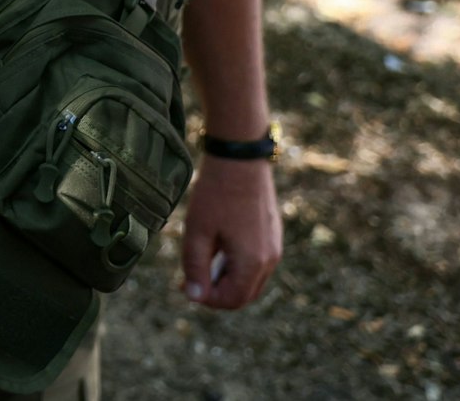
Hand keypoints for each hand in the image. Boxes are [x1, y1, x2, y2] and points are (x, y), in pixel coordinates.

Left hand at [179, 155, 281, 308]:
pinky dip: (236, 264)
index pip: (232, 300)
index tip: (185, 286)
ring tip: (201, 259)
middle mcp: (270, 259)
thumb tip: (195, 297)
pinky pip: (256, 263)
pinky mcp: (272, 235)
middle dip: (217, 291)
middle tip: (190, 277)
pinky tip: (217, 246)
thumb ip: (195, 267)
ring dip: (226, 278)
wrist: (240, 160)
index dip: (207, 299)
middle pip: (244, 294)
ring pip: (250, 279)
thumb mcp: (197, 231)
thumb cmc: (215, 195)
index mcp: (253, 262)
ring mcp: (274, 247)